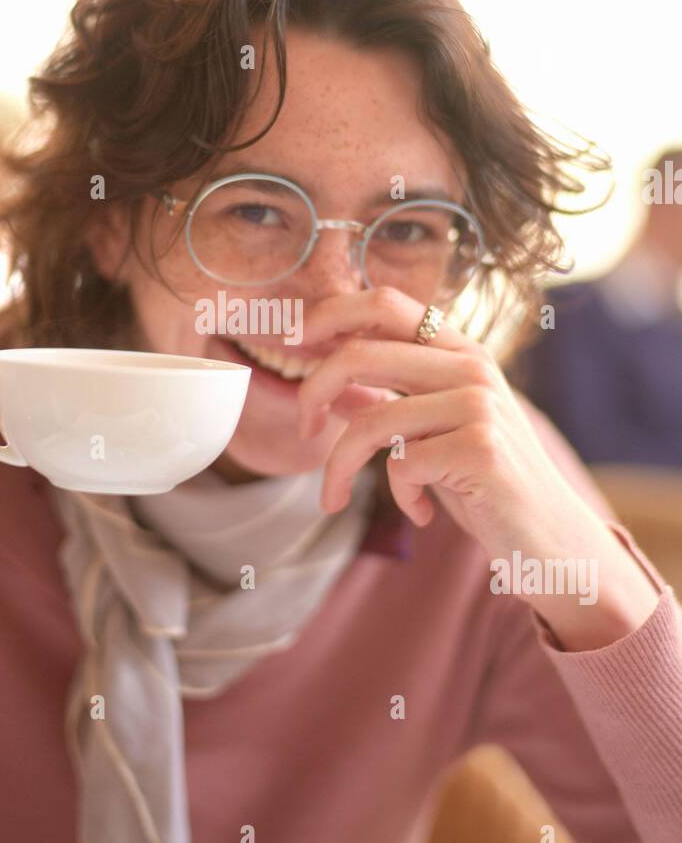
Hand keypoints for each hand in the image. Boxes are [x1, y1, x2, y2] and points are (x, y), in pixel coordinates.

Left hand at [295, 287, 603, 557]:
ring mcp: (480, 405)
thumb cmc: (484, 486)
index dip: (331, 312)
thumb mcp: (431, 435)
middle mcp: (472, 367)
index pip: (386, 302)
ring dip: (337, 468)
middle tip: (302, 428)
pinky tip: (423, 512)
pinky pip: (399, 466)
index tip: (293, 341)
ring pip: (370, 421)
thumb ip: (386, 403)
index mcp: (460, 351)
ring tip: (332, 498)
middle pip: (360, 353)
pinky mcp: (480, 449)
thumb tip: (325, 385)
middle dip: (311, 392)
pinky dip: (399, 497)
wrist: (549, 540)